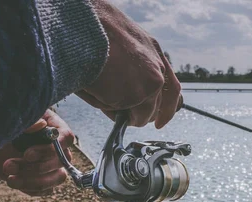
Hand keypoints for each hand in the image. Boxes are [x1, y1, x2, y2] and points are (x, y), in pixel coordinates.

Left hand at [0, 110, 74, 195]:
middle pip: (62, 161)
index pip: (67, 138)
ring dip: (33, 181)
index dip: (51, 149)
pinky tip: (14, 181)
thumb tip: (41, 124)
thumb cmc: (11, 131)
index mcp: (55, 130)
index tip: (28, 154)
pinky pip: (47, 190)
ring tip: (10, 179)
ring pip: (58, 178)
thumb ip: (28, 123)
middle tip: (9, 165)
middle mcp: (60, 149)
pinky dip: (30, 188)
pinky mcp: (49, 181)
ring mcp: (56, 167)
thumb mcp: (16, 123)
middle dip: (35, 167)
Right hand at [76, 0, 180, 127]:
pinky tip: (97, 94)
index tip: (159, 122)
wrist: (81, 27)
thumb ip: (134, 70)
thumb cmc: (92, 31)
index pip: (171, 87)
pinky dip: (108, 111)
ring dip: (122, 113)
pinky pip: (121, 114)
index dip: (167, 109)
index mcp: (155, 51)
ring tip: (100, 94)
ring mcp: (148, 84)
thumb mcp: (122, 45)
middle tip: (120, 113)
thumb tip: (129, 98)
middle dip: (139, 114)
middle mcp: (157, 68)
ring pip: (141, 114)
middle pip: (156, 106)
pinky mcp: (135, 97)